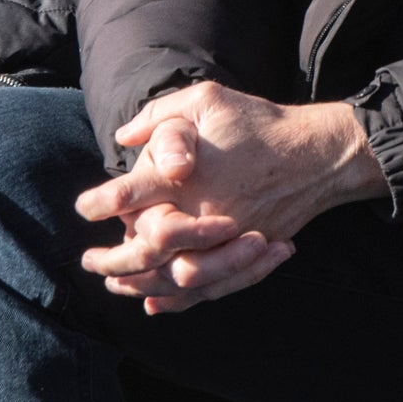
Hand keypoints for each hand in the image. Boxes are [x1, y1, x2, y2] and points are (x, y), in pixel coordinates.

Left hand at [76, 85, 382, 313]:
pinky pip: (206, 289)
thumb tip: (123, 139)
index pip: (128, 196)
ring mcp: (225, 241)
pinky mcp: (244, 256)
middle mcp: (201, 213)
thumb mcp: (207, 99)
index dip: (100, 203)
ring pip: (171, 277)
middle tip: (87, 262)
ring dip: (137, 284)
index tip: (85, 207)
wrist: (317, 154)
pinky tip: (155, 302)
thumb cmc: (259, 123)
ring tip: (114, 284)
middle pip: (143, 250)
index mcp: (185, 176)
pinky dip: (177, 300)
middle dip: (110, 260)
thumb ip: (159, 117)